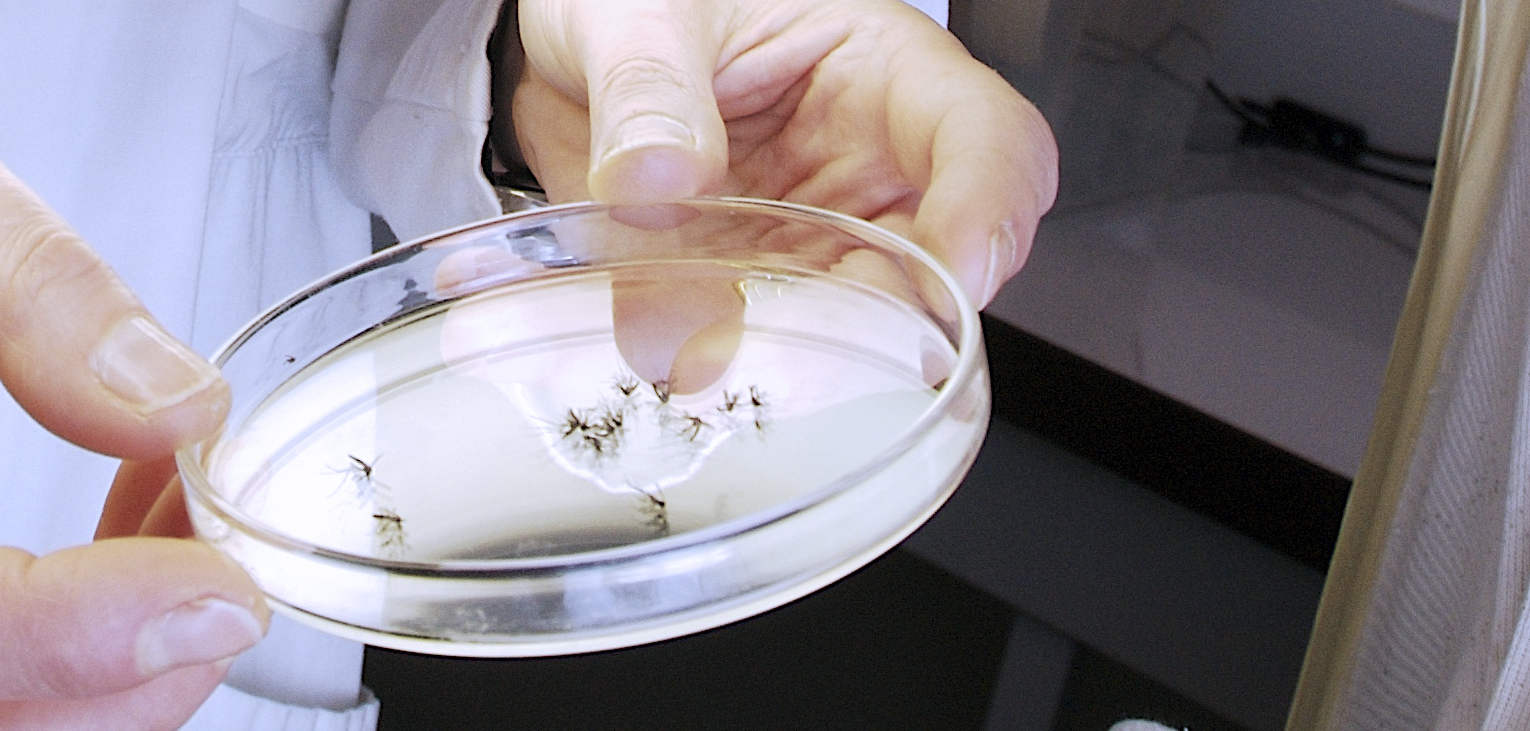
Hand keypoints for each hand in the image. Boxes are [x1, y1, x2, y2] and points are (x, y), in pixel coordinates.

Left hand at [508, 0, 1056, 390]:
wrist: (558, 53)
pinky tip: (648, 352)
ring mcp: (802, 238)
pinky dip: (700, 357)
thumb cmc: (635, 0)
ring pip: (843, 323)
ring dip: (792, 357)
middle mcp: (861, 168)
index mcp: (881, 73)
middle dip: (893, 318)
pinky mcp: (734, 289)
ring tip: (708, 355)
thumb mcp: (637, 16)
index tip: (958, 271)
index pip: (987, 140)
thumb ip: (648, 90)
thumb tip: (655, 177)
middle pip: (935, 262)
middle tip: (817, 348)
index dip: (990, 209)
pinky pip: (739, 341)